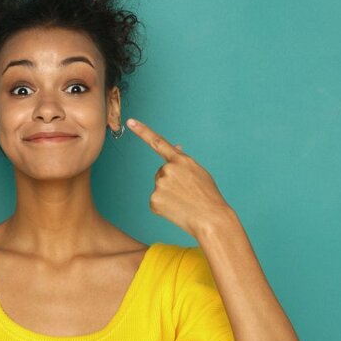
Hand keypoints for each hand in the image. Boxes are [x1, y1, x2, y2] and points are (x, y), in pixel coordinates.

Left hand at [126, 118, 231, 237]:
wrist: (210, 218)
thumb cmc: (207, 195)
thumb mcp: (198, 172)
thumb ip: (183, 159)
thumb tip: (174, 147)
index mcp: (181, 160)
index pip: (157, 142)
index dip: (142, 131)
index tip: (130, 122)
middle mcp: (167, 169)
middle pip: (161, 172)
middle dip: (171, 181)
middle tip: (187, 192)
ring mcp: (159, 185)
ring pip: (159, 186)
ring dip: (168, 193)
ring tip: (184, 201)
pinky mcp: (154, 200)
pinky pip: (156, 201)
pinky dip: (164, 205)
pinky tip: (177, 209)